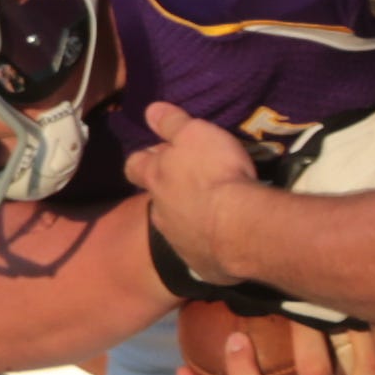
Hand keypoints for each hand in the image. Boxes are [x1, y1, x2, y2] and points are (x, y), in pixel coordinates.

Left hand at [125, 99, 262, 283]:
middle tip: (193, 183)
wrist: (240, 228)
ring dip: (190, 218)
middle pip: (156, 198)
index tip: (157, 155)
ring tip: (215, 212)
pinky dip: (209, 243)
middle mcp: (159, 212)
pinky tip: (227, 239)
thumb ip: (173, 123)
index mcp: (155, 178)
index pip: (134, 166)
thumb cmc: (215, 173)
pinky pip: (200, 252)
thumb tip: (150, 110)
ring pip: (176, 226)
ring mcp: (177, 241)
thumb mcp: (196, 135)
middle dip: (170, 191)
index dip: (143, 160)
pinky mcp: (200, 265)